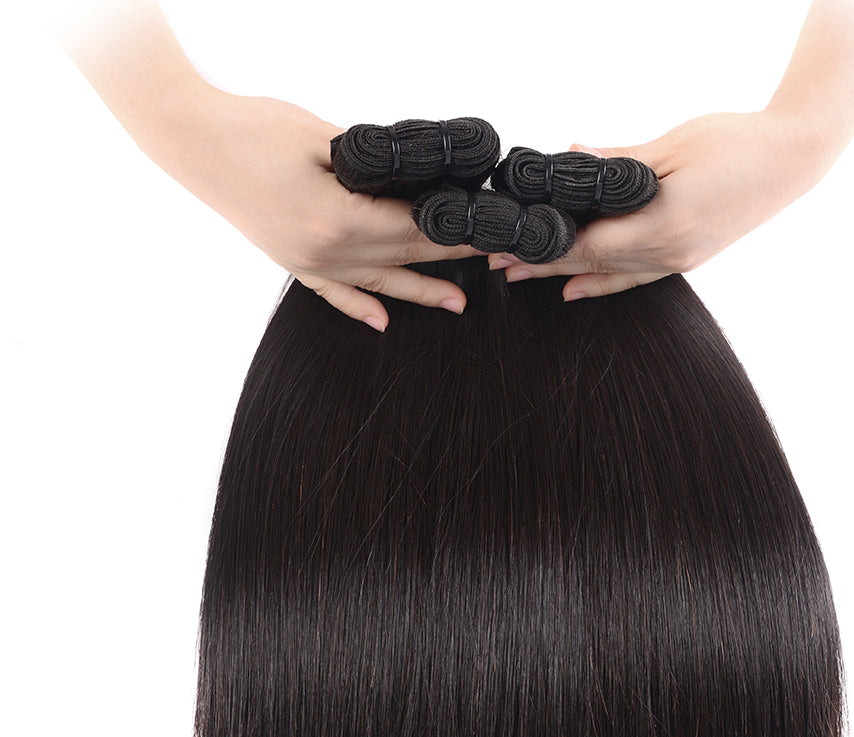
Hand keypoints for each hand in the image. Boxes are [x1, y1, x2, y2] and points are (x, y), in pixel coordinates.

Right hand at [154, 87, 478, 330]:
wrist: (190, 142)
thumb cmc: (254, 129)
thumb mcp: (325, 139)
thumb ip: (373, 169)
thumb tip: (415, 186)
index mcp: (340, 219)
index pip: (415, 228)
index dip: (456, 230)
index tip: (490, 231)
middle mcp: (327, 252)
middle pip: (404, 256)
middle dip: (453, 258)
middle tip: (494, 262)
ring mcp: (307, 263)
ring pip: (379, 282)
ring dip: (421, 292)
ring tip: (460, 303)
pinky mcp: (291, 262)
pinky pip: (333, 294)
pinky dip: (360, 306)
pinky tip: (382, 321)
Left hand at [488, 109, 830, 299]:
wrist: (793, 158)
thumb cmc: (735, 141)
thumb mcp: (672, 145)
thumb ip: (618, 162)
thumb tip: (568, 160)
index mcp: (662, 223)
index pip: (586, 243)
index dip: (543, 248)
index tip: (507, 247)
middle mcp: (668, 253)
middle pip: (590, 264)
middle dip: (541, 265)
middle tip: (498, 265)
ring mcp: (679, 261)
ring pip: (608, 275)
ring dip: (563, 276)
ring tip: (522, 277)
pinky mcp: (687, 259)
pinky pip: (634, 278)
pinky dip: (601, 285)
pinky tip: (574, 291)